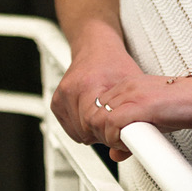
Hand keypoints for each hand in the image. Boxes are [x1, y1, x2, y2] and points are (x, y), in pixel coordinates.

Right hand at [51, 40, 143, 161]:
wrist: (96, 47)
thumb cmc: (114, 63)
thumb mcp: (133, 83)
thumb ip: (134, 112)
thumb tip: (135, 143)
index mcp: (88, 84)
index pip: (93, 123)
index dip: (109, 132)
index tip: (120, 131)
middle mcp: (71, 90)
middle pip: (86, 131)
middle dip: (102, 133)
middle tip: (115, 123)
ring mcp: (61, 96)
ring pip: (78, 134)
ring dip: (93, 132)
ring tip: (105, 116)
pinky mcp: (56, 103)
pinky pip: (71, 130)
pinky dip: (83, 128)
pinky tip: (94, 116)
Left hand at [95, 74, 191, 152]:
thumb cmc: (184, 105)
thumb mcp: (151, 121)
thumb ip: (131, 132)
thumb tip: (115, 152)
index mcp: (127, 86)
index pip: (97, 107)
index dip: (100, 127)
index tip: (111, 139)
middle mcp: (126, 87)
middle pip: (93, 113)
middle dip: (100, 134)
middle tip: (116, 144)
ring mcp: (132, 95)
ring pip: (99, 119)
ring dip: (106, 137)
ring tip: (123, 145)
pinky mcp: (141, 105)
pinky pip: (113, 123)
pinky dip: (115, 138)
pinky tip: (128, 144)